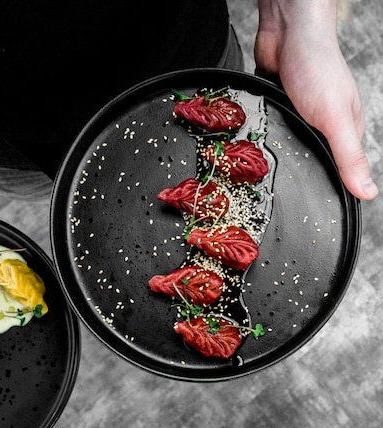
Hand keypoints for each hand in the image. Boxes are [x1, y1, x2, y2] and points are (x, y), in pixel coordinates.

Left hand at [254, 0, 377, 199]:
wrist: (288, 31)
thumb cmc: (317, 69)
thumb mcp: (335, 119)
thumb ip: (349, 156)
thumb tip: (368, 193)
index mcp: (344, 128)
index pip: (338, 167)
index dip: (323, 186)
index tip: (306, 207)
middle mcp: (321, 121)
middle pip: (308, 156)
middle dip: (292, 170)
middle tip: (272, 193)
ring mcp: (297, 111)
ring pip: (283, 142)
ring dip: (272, 152)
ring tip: (255, 175)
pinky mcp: (275, 102)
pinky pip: (266, 125)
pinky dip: (258, 134)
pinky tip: (247, 147)